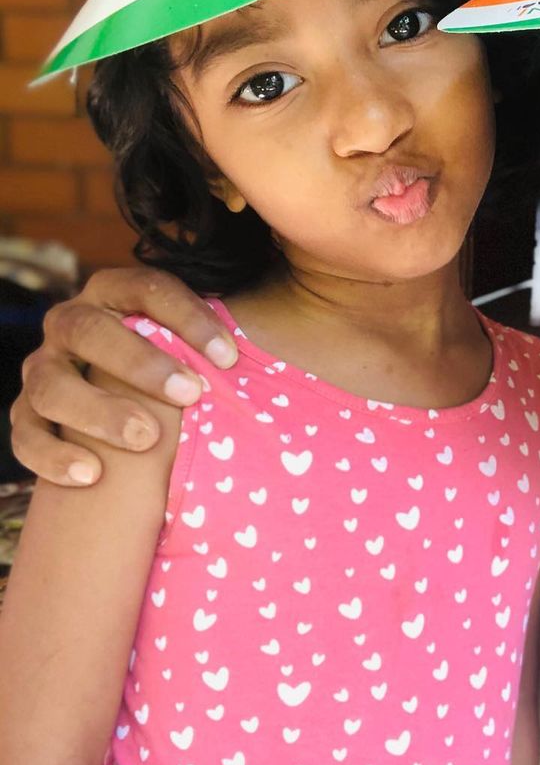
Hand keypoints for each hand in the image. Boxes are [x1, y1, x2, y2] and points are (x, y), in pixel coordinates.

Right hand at [11, 265, 236, 485]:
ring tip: (146, 439)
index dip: (190, 318)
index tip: (230, 358)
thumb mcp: (196, 345)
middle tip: (190, 394)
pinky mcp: (26, 415)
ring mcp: (42, 369)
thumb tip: (287, 354)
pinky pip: (26, 435)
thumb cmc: (177, 369)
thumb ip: (221, 342)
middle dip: (141, 363)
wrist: (125, 403)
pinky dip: (53, 457)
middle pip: (90, 331)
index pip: (148, 289)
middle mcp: (70, 324)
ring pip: (53, 386)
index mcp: (114, 293)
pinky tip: (92, 476)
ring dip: (99, 412)